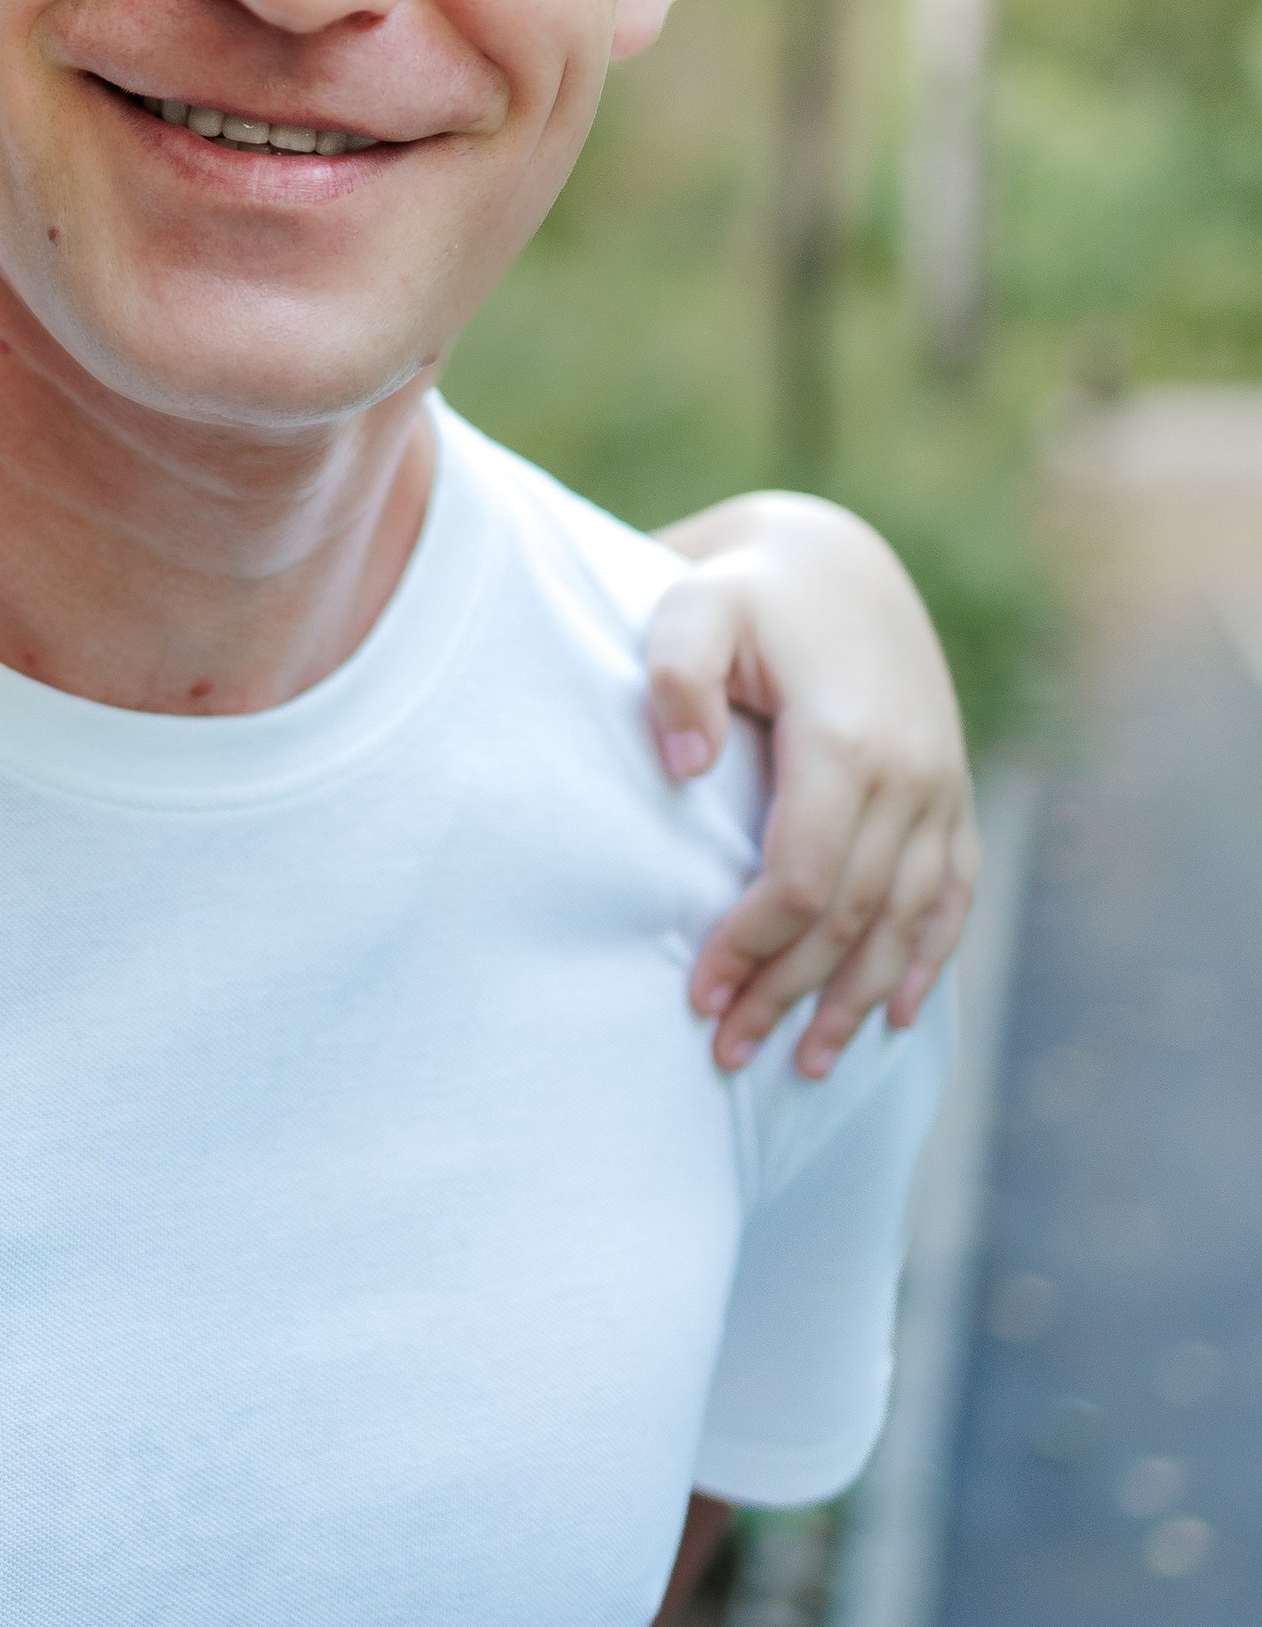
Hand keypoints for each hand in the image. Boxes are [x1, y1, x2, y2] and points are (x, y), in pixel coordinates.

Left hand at [647, 495, 975, 1079]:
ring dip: (856, 999)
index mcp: (844, 738)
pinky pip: (951, 892)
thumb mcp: (692, 607)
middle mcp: (909, 770)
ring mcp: (941, 784)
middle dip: (789, 992)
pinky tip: (893, 1018)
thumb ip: (675, 677)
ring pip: (906, 919)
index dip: (753, 946)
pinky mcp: (950, 791)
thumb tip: (683, 768)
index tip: (698, 994)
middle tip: (728, 1053)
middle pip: (850, 913)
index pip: (802, 876)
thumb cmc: (743, 593)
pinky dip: (927, 959)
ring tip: (805, 1065)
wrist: (833, 561)